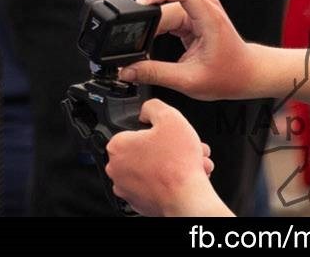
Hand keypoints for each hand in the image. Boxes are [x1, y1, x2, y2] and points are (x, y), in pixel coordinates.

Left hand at [105, 99, 225, 216]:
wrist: (189, 200)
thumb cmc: (179, 165)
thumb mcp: (170, 118)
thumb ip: (153, 106)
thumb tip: (147, 110)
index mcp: (117, 146)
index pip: (134, 131)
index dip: (156, 132)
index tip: (168, 136)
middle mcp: (116, 168)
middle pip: (145, 151)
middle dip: (168, 149)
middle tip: (184, 149)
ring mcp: (126, 187)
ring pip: (151, 169)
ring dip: (172, 164)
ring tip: (192, 163)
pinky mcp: (139, 202)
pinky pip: (153, 186)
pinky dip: (168, 182)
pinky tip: (184, 178)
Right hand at [119, 0, 262, 101]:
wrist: (249, 75)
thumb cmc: (230, 76)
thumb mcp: (189, 81)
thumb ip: (155, 74)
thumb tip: (127, 70)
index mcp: (209, 18)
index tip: (140, 4)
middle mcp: (204, 8)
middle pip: (165, 6)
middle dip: (147, 25)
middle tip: (134, 44)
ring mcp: (198, 11)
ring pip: (163, 12)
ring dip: (151, 28)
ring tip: (144, 48)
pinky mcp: (191, 17)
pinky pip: (166, 16)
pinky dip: (155, 29)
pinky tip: (151, 43)